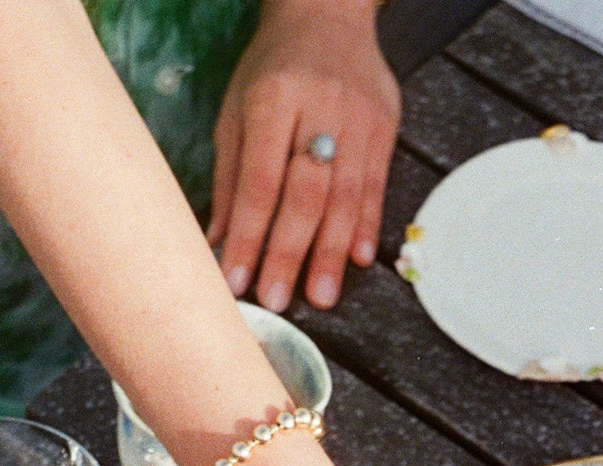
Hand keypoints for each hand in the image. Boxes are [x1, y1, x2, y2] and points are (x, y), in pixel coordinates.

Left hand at [208, 0, 399, 310]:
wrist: (328, 14)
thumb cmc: (273, 69)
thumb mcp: (237, 108)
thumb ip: (230, 175)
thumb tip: (216, 242)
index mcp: (272, 99)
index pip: (260, 182)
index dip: (249, 236)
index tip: (237, 280)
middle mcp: (319, 108)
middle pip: (305, 194)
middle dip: (289, 253)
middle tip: (278, 301)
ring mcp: (358, 118)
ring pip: (345, 197)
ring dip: (332, 253)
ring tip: (321, 296)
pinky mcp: (385, 127)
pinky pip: (376, 186)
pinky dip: (367, 226)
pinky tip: (358, 260)